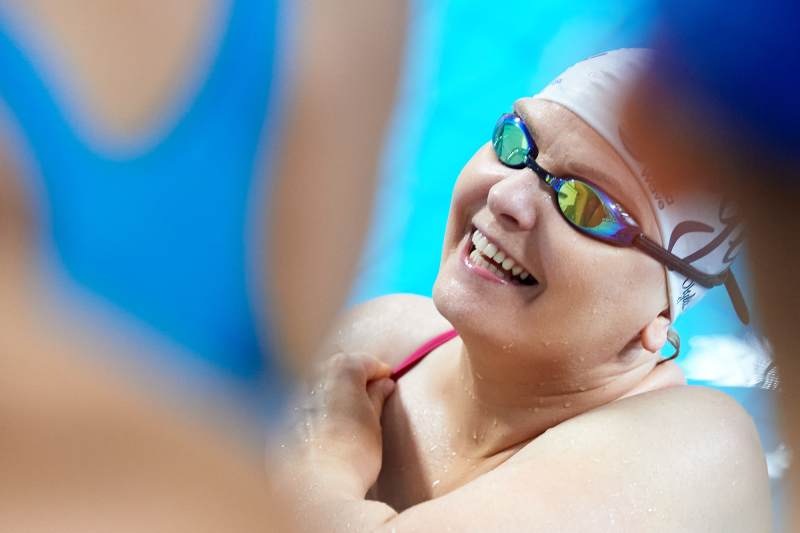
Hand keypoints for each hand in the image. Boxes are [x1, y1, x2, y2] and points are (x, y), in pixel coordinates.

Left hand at [285, 352, 395, 495]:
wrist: (316, 490)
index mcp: (340, 371)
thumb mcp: (373, 423)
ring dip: (330, 392)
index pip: (364, 361)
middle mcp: (311, 376)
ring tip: (345, 412)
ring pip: (315, 385)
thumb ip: (376, 397)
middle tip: (369, 393)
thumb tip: (383, 385)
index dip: (378, 370)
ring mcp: (291, 396)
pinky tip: (322, 428)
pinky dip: (312, 409)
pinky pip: (298, 405)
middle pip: (336, 368)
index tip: (387, 379)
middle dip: (353, 377)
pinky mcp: (278, 419)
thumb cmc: (352, 455)